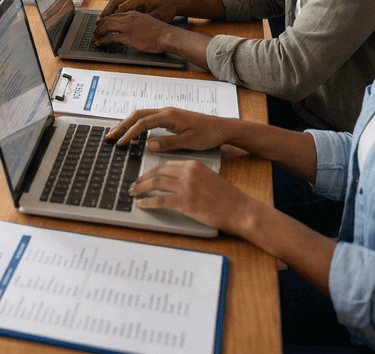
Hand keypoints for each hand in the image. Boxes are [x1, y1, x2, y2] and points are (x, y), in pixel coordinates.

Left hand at [91, 9, 171, 52]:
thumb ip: (138, 23)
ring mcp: (127, 27)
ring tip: (94, 37)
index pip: (115, 14)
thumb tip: (134, 29)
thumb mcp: (148, 22)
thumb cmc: (161, 31)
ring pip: (106, 26)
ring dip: (98, 32)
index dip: (106, 19)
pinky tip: (99, 43)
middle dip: (99, 24)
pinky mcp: (127, 37)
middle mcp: (128, 18)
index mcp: (133, 14)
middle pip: (108, 18)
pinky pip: (110, 37)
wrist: (167, 35)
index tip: (102, 23)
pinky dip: (102, 40)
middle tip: (95, 30)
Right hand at [101, 0, 178, 20]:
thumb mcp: (156, 17)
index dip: (112, 17)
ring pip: (115, 2)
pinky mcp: (134, 0)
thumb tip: (132, 27)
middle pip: (115, 2)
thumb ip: (143, 21)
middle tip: (98, 22)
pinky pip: (119, 4)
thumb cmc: (166, 10)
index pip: (121, 7)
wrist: (173, 4)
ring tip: (101, 20)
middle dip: (106, 12)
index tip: (106, 25)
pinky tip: (110, 18)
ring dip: (107, 10)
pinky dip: (113, 10)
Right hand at [107, 107, 235, 150]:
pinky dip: (137, 124)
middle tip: (110, 136)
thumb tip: (149, 144)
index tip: (121, 143)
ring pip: (142, 115)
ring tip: (118, 134)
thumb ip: (168, 143)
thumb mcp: (189, 141)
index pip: (143, 123)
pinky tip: (135, 132)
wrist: (222, 128)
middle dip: (123, 125)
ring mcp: (168, 114)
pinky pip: (149, 118)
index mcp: (169, 116)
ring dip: (129, 124)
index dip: (130, 133)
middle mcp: (166, 111)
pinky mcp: (170, 118)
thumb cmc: (208, 134)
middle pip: (138, 115)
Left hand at [129, 158, 250, 233]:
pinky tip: (142, 204)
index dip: (153, 171)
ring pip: (155, 184)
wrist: (240, 210)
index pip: (167, 165)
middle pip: (158, 172)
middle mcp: (188, 173)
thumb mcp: (209, 177)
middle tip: (134, 184)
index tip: (146, 176)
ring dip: (141, 188)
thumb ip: (193, 175)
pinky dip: (148, 202)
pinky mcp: (186, 203)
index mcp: (194, 164)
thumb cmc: (228, 197)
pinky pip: (160, 200)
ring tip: (133, 192)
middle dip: (143, 178)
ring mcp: (186, 187)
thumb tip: (176, 180)